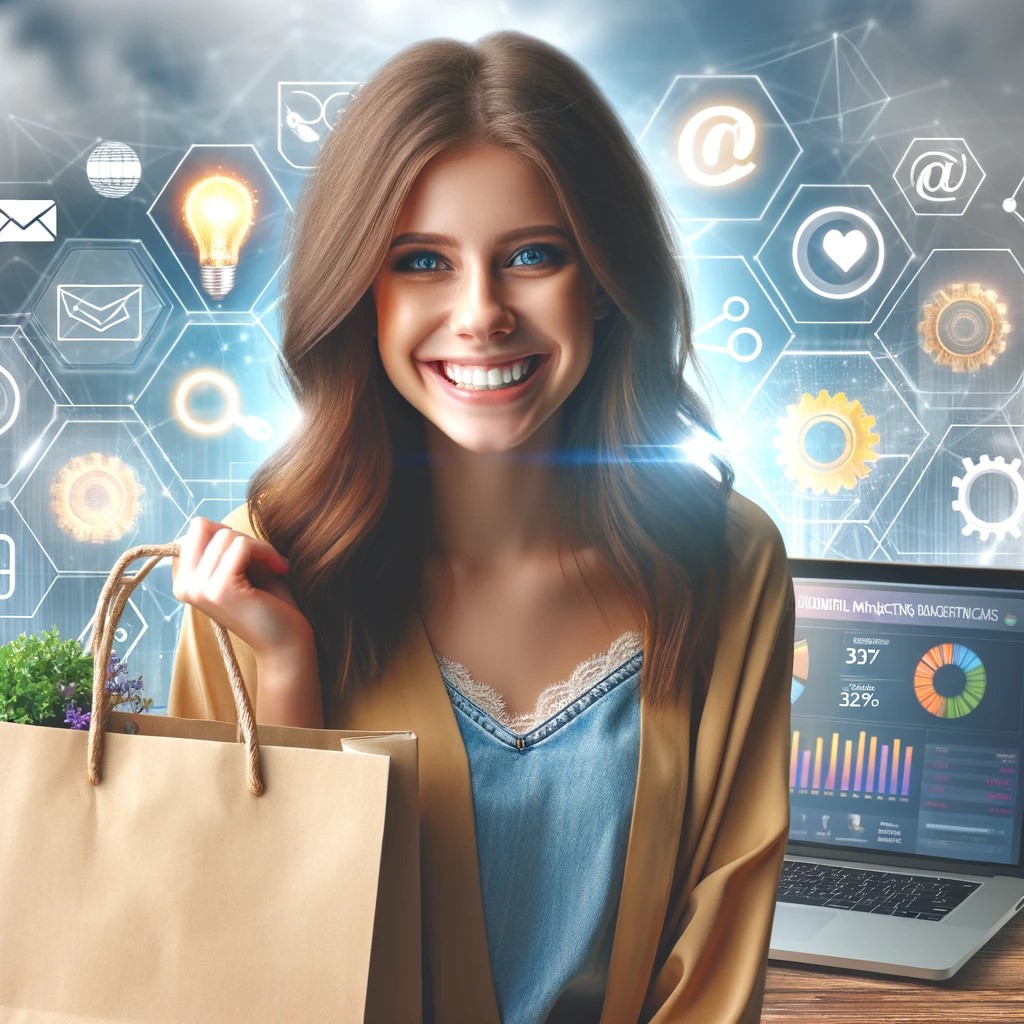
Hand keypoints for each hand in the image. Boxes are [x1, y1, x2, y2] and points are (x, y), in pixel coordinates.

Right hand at [171, 517, 313, 660]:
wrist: (287, 642)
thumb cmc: (270, 603)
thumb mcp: (240, 568)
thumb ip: (220, 547)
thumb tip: (204, 521)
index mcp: (185, 582)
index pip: (197, 529)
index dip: (229, 534)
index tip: (251, 556)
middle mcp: (185, 587)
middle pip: (207, 528)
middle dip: (243, 538)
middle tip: (266, 560)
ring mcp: (199, 589)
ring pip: (227, 535)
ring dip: (260, 546)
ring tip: (275, 567)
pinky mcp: (220, 590)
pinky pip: (241, 545)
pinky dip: (266, 551)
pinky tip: (279, 569)